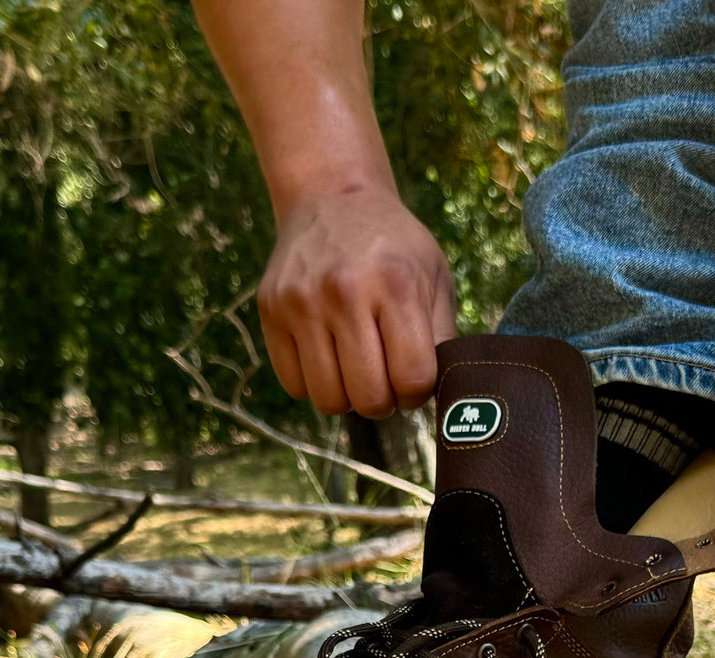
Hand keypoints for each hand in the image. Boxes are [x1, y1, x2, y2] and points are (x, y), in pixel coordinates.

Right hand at [259, 184, 456, 417]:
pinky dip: (315, 384)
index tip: (414, 377)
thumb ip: (444, 337)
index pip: (412, 379)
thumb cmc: (394, 247)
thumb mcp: (434, 278)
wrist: (332, 199)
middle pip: (369, 398)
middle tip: (386, 378)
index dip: (417, 392)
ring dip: (349, 398)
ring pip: (329, 399)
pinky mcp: (270, 310)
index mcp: (396, 285)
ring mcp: (301, 302)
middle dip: (385, 401)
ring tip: (358, 369)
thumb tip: (443, 393)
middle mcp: (344, 292)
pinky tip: (329, 357)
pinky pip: (294, 385)